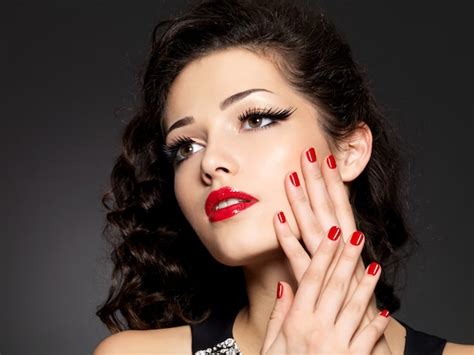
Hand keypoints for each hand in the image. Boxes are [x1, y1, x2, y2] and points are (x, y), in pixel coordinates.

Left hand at [260, 147, 390, 353]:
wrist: (363, 339)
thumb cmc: (357, 305)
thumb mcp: (350, 269)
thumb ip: (338, 247)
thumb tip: (330, 225)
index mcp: (350, 245)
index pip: (340, 205)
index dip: (331, 181)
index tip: (323, 157)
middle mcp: (343, 251)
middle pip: (328, 209)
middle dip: (318, 180)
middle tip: (308, 151)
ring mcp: (329, 267)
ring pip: (314, 227)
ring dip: (303, 201)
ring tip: (291, 176)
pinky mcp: (314, 287)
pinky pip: (298, 259)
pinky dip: (288, 239)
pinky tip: (277, 218)